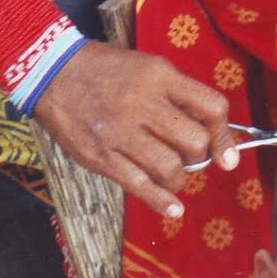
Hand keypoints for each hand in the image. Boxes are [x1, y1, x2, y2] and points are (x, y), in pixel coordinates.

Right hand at [32, 41, 240, 218]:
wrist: (50, 71)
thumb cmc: (105, 71)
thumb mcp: (147, 68)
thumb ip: (179, 96)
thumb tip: (214, 133)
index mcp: (160, 77)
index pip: (212, 108)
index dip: (224, 135)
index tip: (226, 153)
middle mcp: (143, 104)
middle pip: (195, 142)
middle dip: (199, 156)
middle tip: (187, 157)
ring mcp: (121, 132)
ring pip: (171, 168)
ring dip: (179, 179)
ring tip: (171, 175)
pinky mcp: (102, 156)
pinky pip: (139, 185)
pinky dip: (162, 202)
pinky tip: (173, 210)